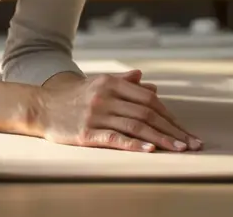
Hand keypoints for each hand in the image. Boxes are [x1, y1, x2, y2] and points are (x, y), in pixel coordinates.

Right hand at [34, 70, 201, 152]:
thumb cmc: (72, 97)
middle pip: (147, 113)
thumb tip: (148, 82)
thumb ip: (123, 82)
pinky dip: (134, 144)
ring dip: (161, 139)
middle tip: (191, 143)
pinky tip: (150, 150)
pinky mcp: (86, 132)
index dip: (169, 116)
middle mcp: (105, 96)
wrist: (40, 107)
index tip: (184, 130)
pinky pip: (115, 138)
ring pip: (136, 126)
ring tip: (179, 149)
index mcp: (110, 83)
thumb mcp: (97, 83)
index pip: (149, 99)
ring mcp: (95, 114)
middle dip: (172, 130)